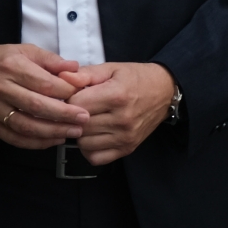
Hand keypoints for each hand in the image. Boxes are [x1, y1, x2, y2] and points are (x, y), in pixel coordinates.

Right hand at [0, 43, 86, 148]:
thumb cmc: (1, 60)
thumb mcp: (25, 50)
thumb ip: (51, 60)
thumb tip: (76, 68)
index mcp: (12, 66)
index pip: (44, 83)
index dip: (67, 92)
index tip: (83, 97)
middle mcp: (1, 88)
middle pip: (36, 106)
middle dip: (64, 115)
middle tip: (84, 119)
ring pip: (25, 125)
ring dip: (52, 132)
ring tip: (73, 132)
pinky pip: (13, 137)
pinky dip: (34, 143)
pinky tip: (52, 140)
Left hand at [58, 61, 175, 163]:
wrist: (166, 91)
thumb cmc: (137, 78)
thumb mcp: (112, 69)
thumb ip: (86, 74)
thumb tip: (61, 79)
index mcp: (117, 95)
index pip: (75, 104)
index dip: (70, 98)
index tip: (75, 95)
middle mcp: (122, 119)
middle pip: (78, 125)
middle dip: (73, 117)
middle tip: (81, 108)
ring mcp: (125, 136)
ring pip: (83, 143)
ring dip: (81, 134)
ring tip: (89, 121)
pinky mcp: (128, 148)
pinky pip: (96, 158)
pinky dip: (90, 149)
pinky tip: (94, 136)